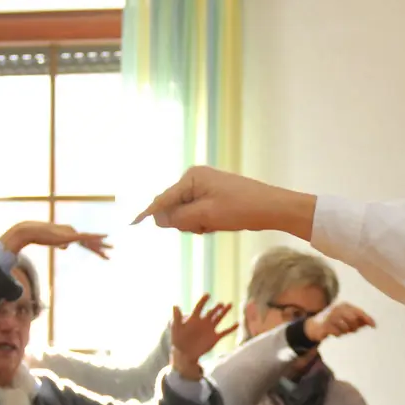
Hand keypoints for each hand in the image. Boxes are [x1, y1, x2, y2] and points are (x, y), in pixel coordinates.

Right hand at [0, 222, 110, 258]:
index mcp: (70, 233)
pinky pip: (85, 237)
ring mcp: (71, 233)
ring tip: (111, 249)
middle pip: (89, 242)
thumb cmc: (40, 237)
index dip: (95, 247)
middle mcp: (72, 232)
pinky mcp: (69, 235)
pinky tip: (105, 237)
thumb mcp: (53, 242)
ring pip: (89, 241)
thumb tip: (65, 247)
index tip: (104, 252)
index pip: (85, 242)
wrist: (30, 231)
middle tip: (112, 249)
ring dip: (101, 246)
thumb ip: (61, 244)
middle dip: (101, 247)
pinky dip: (96, 237)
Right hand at [133, 166, 317, 239]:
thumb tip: (158, 219)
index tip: (132, 223)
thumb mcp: (206, 216)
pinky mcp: (215, 197)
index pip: (164, 199)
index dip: (149, 213)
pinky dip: (205, 222)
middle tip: (204, 226)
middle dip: (185, 221)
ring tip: (215, 224)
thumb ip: (179, 217)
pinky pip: (200, 213)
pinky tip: (220, 223)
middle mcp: (196, 179)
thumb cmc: (240, 209)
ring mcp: (206, 187)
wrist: (272, 208)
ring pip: (188, 213)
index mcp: (192, 178)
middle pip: (175, 207)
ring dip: (197, 224)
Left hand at [169, 294, 238, 378]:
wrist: (185, 353)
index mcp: (194, 319)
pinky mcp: (215, 337)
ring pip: (219, 318)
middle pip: (212, 312)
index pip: (199, 307)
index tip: (208, 295)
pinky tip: (237, 324)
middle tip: (221, 303)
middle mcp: (204, 322)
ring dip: (224, 312)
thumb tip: (175, 305)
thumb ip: (177, 317)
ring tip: (229, 305)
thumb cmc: (178, 340)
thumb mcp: (177, 328)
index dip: (203, 301)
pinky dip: (231, 328)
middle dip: (216, 307)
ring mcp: (210, 329)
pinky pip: (225, 332)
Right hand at [303, 302, 375, 341]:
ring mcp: (331, 316)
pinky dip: (338, 334)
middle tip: (350, 330)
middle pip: (353, 319)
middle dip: (354, 327)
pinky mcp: (325, 325)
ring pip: (346, 327)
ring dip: (345, 331)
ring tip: (341, 331)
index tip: (374, 326)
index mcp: (345, 305)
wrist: (316, 326)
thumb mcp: (348, 320)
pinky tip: (335, 332)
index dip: (367, 318)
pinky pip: (338, 333)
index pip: (359, 311)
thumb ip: (360, 321)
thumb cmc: (336, 322)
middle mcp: (338, 309)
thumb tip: (372, 323)